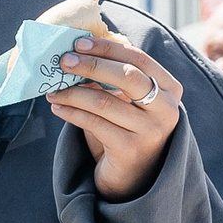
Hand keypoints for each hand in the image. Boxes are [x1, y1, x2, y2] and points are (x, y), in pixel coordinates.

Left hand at [48, 36, 181, 200]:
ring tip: (53, 90)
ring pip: (104, 102)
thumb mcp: (126, 103)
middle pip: (127, 76)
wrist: (133, 179)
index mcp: (170, 89)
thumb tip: (77, 54)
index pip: (138, 58)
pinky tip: (57, 108)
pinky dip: (71, 113)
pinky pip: (94, 124)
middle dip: (91, 65)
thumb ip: (113, 81)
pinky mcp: (131, 149)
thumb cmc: (127, 132)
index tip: (78, 43)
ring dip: (73, 93)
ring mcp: (151, 131)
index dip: (107, 48)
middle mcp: (166, 109)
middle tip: (63, 61)